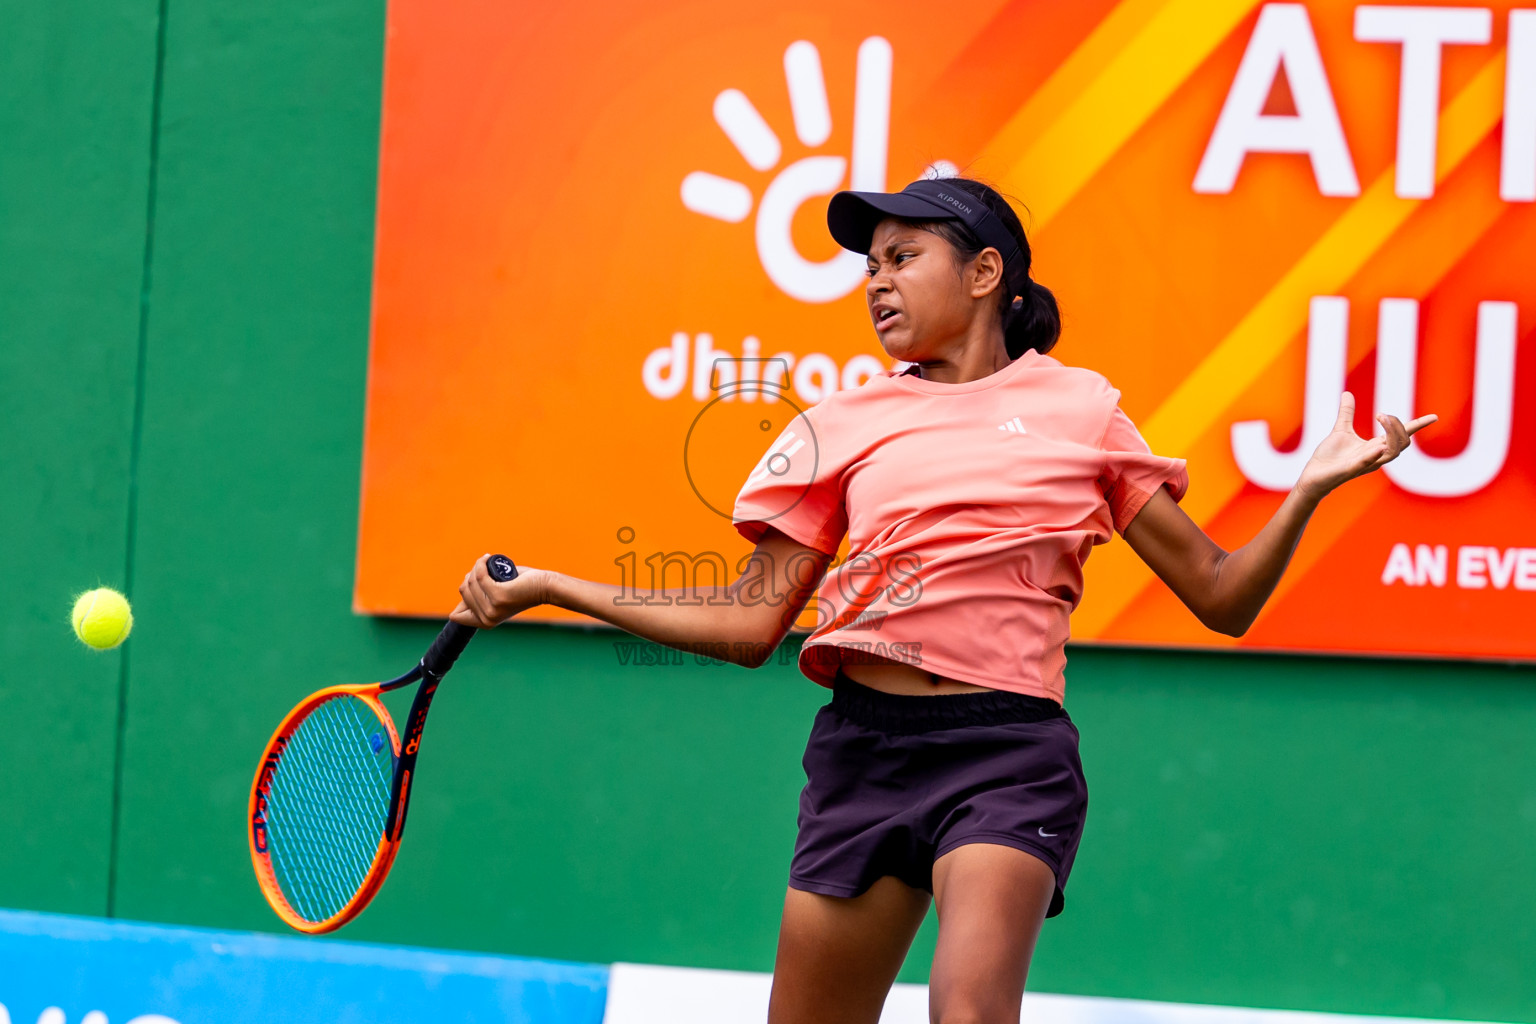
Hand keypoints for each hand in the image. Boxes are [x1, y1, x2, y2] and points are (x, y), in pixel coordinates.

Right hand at [449, 553, 554, 628]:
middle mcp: (486, 619)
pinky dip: (482, 563)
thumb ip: (480, 596)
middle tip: (487, 568)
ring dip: (477, 567)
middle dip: (471, 576)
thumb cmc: (522, 587)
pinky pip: (480, 575)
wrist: (544, 587)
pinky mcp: (498, 597)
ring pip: (470, 582)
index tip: (477, 583)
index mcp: (485, 623)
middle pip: (463, 591)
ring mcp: (492, 609)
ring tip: (489, 562)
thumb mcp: (496, 595)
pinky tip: (489, 558)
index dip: (463, 596)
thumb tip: (463, 587)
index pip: (456, 616)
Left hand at [1295, 391, 1436, 500]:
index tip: (1434, 416)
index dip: (1418, 425)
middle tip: (1382, 414)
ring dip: (1391, 434)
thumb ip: (1347, 413)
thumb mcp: (1340, 430)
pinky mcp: (1351, 470)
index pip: (1402, 436)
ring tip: (1381, 417)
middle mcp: (1375, 456)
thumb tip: (1347, 393)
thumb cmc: (1329, 457)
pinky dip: (1374, 454)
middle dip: (1399, 426)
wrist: (1313, 475)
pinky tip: (1378, 445)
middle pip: (1402, 443)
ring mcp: (1365, 464)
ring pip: (1392, 453)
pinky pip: (1368, 463)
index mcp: (1375, 446)